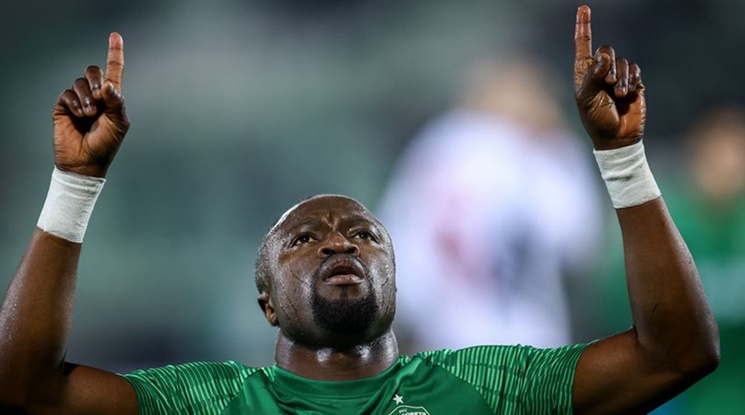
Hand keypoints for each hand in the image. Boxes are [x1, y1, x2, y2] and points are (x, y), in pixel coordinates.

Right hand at [52, 33, 128, 177]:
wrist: (86, 162)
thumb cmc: (106, 144)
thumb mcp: (119, 124)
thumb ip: (117, 102)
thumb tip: (109, 85)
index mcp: (112, 97)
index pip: (114, 71)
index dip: (114, 53)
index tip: (115, 35)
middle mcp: (95, 95)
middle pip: (93, 71)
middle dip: (97, 80)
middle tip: (101, 97)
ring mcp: (79, 100)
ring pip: (79, 82)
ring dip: (87, 97)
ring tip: (90, 115)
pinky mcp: (64, 106)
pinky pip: (67, 94)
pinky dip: (75, 103)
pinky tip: (79, 116)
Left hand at [574, 5, 644, 149]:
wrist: (617, 136)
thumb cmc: (596, 120)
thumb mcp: (586, 99)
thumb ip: (592, 76)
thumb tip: (602, 56)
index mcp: (584, 73)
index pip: (583, 45)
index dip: (583, 26)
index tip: (584, 8)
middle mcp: (600, 71)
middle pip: (606, 49)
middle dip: (609, 64)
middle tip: (609, 84)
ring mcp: (618, 75)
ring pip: (623, 62)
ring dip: (622, 79)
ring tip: (618, 95)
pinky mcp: (634, 81)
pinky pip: (636, 70)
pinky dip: (633, 81)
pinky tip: (629, 94)